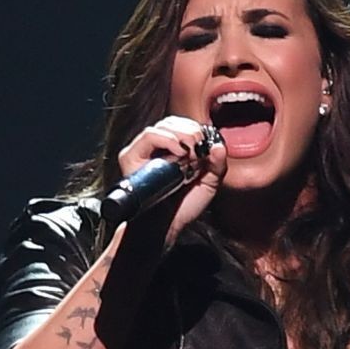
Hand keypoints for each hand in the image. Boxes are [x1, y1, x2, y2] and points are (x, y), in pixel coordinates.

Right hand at [116, 116, 227, 246]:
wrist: (166, 226)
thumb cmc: (184, 207)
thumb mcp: (208, 184)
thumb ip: (217, 165)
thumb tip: (219, 146)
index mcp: (173, 150)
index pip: (182, 125)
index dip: (195, 128)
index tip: (206, 142)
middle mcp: (156, 147)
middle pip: (172, 122)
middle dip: (190, 130)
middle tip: (200, 145)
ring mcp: (142, 150)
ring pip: (162, 126)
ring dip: (182, 134)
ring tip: (191, 152)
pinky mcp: (131, 156)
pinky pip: (149, 136)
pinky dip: (167, 139)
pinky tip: (179, 152)